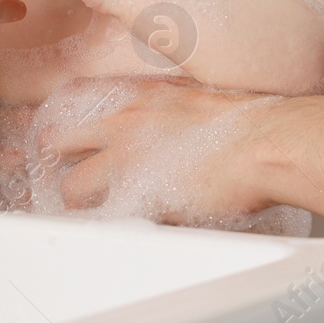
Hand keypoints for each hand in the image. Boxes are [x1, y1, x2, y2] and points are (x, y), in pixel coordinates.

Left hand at [37, 76, 274, 222]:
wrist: (267, 143)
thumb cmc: (244, 121)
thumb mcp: (193, 96)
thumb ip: (162, 107)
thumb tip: (154, 124)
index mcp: (137, 95)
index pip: (70, 100)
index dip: (60, 125)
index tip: (62, 141)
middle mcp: (123, 123)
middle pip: (56, 143)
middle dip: (58, 163)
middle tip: (73, 179)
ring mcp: (127, 160)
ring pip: (69, 188)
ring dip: (79, 202)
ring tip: (98, 210)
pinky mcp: (139, 197)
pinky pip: (99, 219)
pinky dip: (103, 226)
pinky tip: (117, 227)